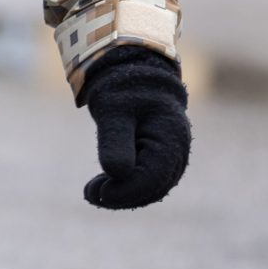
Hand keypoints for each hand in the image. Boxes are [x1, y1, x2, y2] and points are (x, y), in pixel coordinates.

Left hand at [78, 46, 189, 209]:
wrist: (135, 73)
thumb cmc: (123, 88)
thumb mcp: (113, 111)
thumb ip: (114, 141)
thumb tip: (116, 174)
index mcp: (171, 138)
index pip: (150, 180)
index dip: (123, 192)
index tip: (95, 194)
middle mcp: (179, 151)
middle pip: (152, 189)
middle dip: (120, 196)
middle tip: (89, 193)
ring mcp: (174, 157)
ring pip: (151, 190)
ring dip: (123, 194)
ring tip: (93, 190)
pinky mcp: (163, 160)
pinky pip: (148, 183)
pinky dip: (127, 188)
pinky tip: (104, 185)